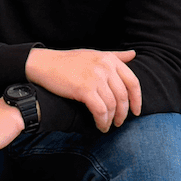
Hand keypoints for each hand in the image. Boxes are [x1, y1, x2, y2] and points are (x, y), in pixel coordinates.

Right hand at [25, 47, 140, 131]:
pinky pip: (100, 110)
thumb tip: (133, 54)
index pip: (133, 82)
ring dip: (112, 119)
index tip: (136, 111)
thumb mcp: (94, 54)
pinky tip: (100, 126)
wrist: (43, 64)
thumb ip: (115, 56)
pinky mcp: (84, 89)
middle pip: (123, 96)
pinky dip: (102, 121)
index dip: (137, 99)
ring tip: (107, 125)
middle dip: (123, 113)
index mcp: (109, 59)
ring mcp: (95, 78)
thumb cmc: (67, 61)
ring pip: (112, 105)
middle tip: (120, 122)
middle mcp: (105, 67)